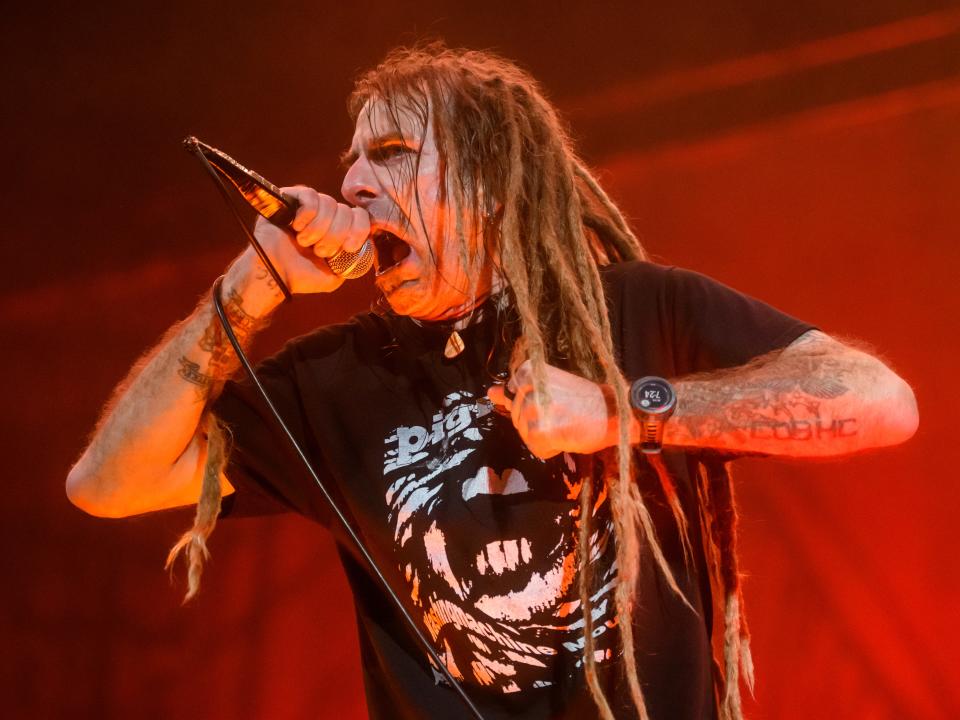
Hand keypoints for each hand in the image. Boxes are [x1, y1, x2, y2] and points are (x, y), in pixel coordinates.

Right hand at [229, 185, 370, 306]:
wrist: (274, 274)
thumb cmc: (301, 277)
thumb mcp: (334, 276)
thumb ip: (352, 263)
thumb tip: (367, 247)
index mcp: (339, 230)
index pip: (361, 217)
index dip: (359, 230)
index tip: (349, 247)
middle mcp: (327, 216)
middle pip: (346, 211)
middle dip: (334, 235)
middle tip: (319, 251)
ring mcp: (310, 206)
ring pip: (329, 203)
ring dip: (318, 229)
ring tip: (304, 242)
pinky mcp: (292, 197)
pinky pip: (311, 196)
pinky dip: (307, 215)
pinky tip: (296, 227)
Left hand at [486, 360, 616, 458]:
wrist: (615, 410)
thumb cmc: (584, 400)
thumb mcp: (548, 386)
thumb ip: (516, 390)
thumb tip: (490, 393)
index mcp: (526, 371)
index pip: (511, 398)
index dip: (532, 407)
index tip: (553, 402)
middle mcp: (526, 386)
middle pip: (516, 419)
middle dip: (537, 423)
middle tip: (563, 415)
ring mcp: (531, 409)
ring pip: (526, 435)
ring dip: (544, 437)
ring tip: (566, 424)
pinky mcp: (540, 431)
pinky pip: (537, 449)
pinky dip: (551, 449)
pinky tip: (567, 436)